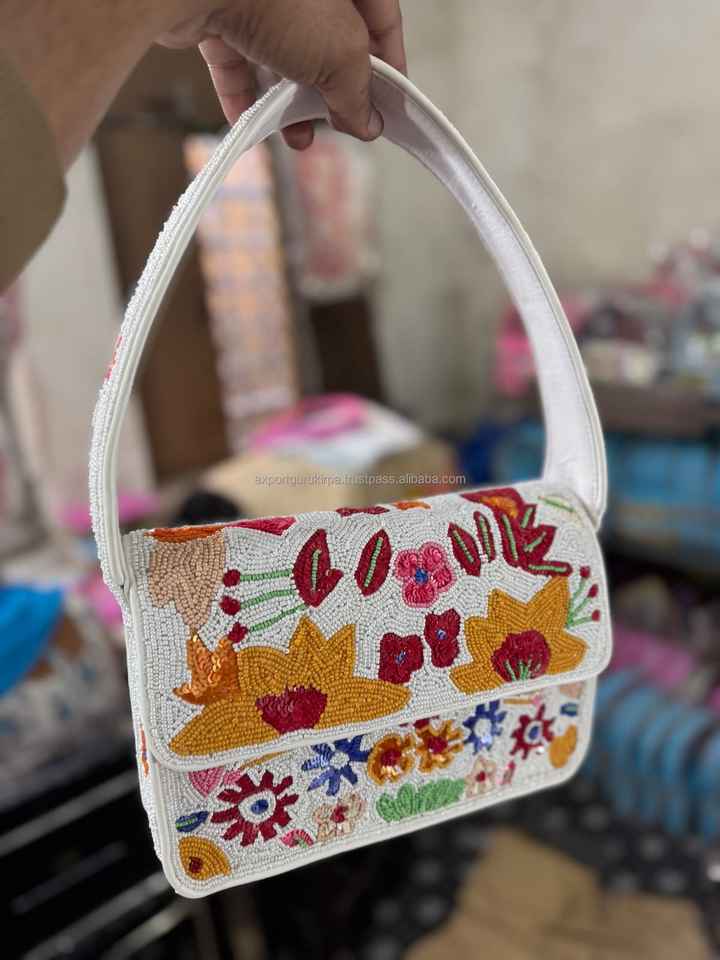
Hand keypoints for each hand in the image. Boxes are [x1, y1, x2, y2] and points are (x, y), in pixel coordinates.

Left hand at [158, 0, 405, 148]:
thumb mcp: (343, 54)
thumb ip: (359, 92)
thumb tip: (366, 124)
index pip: (380, 18)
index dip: (388, 64)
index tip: (387, 105)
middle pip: (329, 40)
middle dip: (334, 90)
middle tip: (340, 124)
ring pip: (283, 55)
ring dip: (291, 103)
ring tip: (298, 137)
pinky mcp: (218, 13)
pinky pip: (238, 62)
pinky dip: (247, 97)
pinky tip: (255, 126)